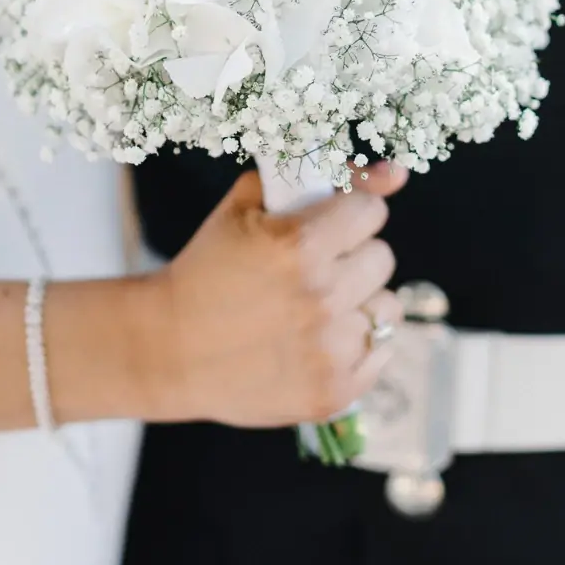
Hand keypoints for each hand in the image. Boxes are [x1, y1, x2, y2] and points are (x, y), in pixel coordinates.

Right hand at [133, 161, 406, 427]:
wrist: (168, 348)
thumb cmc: (208, 267)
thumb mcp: (245, 206)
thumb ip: (317, 176)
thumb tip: (396, 172)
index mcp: (299, 245)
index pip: (371, 211)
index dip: (348, 213)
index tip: (330, 224)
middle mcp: (320, 298)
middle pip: (382, 258)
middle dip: (352, 256)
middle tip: (314, 268)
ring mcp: (330, 351)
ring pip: (387, 308)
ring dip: (358, 302)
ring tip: (316, 307)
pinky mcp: (334, 393)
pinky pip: (381, 352)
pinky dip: (356, 344)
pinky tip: (318, 340)